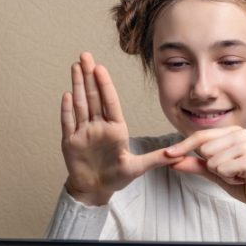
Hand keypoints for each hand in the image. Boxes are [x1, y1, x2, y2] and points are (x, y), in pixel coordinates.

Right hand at [60, 52, 181, 205]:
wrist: (95, 189)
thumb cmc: (116, 177)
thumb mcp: (138, 168)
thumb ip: (156, 159)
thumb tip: (178, 155)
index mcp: (115, 128)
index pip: (110, 102)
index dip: (105, 85)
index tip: (101, 68)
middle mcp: (99, 126)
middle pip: (93, 97)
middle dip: (89, 76)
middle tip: (86, 56)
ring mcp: (84, 132)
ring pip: (80, 105)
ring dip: (78, 85)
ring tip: (76, 66)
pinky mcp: (70, 142)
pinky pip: (68, 123)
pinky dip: (67, 110)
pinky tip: (68, 95)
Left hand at [166, 127, 245, 243]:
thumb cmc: (242, 183)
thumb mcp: (214, 172)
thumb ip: (195, 165)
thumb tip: (172, 161)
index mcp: (233, 132)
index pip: (201, 136)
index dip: (183, 146)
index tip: (167, 154)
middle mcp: (241, 133)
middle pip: (204, 149)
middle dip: (212, 166)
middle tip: (231, 171)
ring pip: (212, 160)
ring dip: (221, 174)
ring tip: (237, 175)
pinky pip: (221, 169)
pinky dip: (228, 179)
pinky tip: (243, 178)